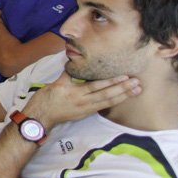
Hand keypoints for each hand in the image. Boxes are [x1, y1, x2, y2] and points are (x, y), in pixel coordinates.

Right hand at [23, 72, 140, 128]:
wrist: (40, 117)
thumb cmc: (45, 99)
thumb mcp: (55, 83)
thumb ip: (68, 74)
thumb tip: (74, 60)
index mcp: (75, 92)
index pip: (97, 86)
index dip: (112, 81)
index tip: (125, 76)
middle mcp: (83, 101)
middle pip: (107, 95)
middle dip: (123, 89)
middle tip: (137, 83)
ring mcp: (85, 109)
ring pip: (107, 102)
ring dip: (123, 96)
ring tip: (136, 91)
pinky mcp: (85, 114)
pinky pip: (102, 107)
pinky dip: (113, 102)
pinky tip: (122, 98)